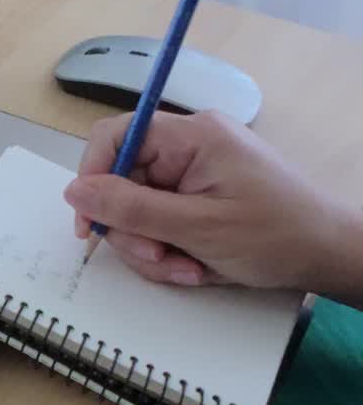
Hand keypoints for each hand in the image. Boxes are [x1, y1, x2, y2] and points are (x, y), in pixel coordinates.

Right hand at [64, 111, 362, 294]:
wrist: (329, 254)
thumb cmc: (276, 235)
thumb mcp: (196, 227)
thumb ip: (130, 209)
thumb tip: (74, 192)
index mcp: (191, 136)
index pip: (115, 136)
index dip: (93, 177)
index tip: (91, 223)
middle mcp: (189, 146)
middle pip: (122, 183)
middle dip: (134, 231)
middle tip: (160, 258)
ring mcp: (194, 172)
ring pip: (138, 211)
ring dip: (154, 249)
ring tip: (189, 268)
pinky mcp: (199, 196)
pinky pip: (161, 221)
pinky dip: (170, 249)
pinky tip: (196, 264)